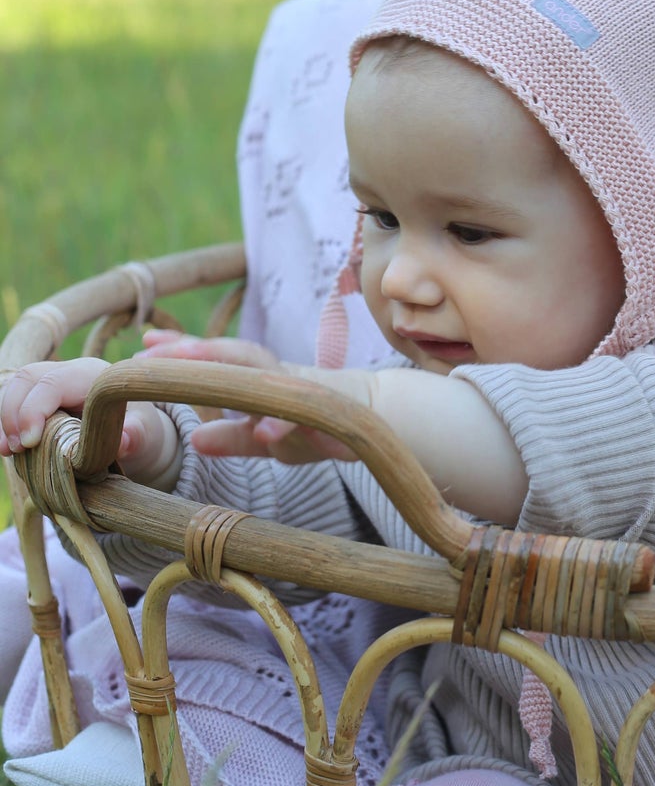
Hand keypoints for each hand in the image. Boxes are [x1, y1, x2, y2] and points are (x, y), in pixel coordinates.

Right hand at [0, 358, 179, 484]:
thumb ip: (136, 435)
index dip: (34, 410)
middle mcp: (69, 372)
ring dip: (4, 419)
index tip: (29, 443)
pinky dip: (6, 423)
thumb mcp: (145, 434)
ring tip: (7, 450)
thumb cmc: (139, 430)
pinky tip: (6, 447)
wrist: (135, 431)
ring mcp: (51, 382)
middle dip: (13, 412)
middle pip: (28, 378)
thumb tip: (125, 441)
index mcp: (95, 375)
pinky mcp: (39, 397)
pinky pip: (13, 400)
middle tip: (16, 449)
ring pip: (15, 387)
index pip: (54, 382)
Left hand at [138, 330, 353, 463]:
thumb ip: (234, 437)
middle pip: (233, 357)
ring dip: (232, 373)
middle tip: (153, 354)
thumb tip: (194, 441)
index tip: (141, 344)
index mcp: (260, 379)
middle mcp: (278, 376)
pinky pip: (306, 415)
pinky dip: (287, 422)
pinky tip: (267, 432)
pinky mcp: (331, 410)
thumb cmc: (318, 423)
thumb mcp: (269, 437)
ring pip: (264, 377)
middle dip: (194, 353)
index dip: (181, 352)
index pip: (216, 361)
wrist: (380, 417)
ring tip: (193, 372)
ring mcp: (304, 391)